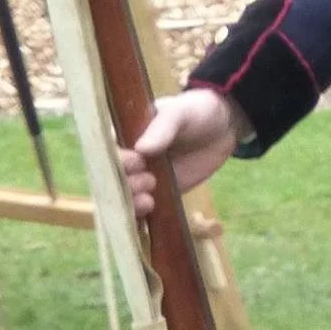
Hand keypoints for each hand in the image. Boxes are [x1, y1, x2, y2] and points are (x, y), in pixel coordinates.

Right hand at [120, 88, 240, 219]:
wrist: (221, 131)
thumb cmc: (196, 112)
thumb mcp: (181, 113)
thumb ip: (163, 127)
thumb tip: (141, 148)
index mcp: (126, 134)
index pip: (109, 151)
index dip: (118, 160)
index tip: (136, 161)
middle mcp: (127, 160)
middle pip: (113, 179)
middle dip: (125, 184)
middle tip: (149, 180)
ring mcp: (140, 179)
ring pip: (123, 197)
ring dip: (130, 203)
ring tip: (149, 200)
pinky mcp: (154, 195)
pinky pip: (140, 210)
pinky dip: (139, 216)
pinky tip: (148, 214)